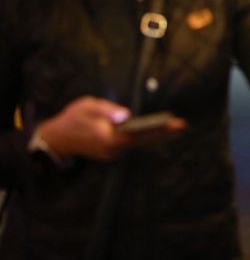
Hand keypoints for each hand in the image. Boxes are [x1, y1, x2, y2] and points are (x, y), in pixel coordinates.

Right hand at [38, 96, 185, 160]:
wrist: (56, 138)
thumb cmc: (73, 118)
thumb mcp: (87, 106)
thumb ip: (107, 110)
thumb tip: (126, 115)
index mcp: (107, 137)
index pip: (138, 133)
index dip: (157, 128)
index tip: (173, 124)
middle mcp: (112, 150)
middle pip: (143, 140)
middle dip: (163, 133)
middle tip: (183, 125)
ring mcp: (112, 154)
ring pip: (139, 144)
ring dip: (156, 136)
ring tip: (175, 127)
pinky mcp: (111, 153)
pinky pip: (132, 144)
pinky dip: (145, 138)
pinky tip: (158, 131)